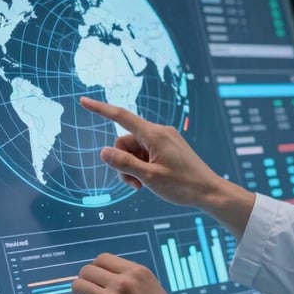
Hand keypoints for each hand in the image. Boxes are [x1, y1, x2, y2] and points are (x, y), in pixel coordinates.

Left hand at [71, 253, 196, 293]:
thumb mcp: (154, 290)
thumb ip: (134, 283)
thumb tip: (115, 283)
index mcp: (137, 272)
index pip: (103, 258)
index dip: (97, 270)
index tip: (100, 283)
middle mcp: (122, 281)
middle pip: (87, 270)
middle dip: (86, 283)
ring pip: (78, 286)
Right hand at [79, 97, 254, 236]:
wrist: (209, 192)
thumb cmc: (182, 185)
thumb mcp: (149, 177)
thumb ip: (124, 164)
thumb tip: (103, 151)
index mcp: (154, 134)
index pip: (121, 117)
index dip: (100, 109)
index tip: (84, 101)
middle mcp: (159, 132)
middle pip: (126, 141)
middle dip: (123, 161)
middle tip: (133, 183)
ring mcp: (165, 139)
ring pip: (135, 149)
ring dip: (132, 167)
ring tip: (142, 185)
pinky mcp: (169, 147)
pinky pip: (146, 152)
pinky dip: (142, 166)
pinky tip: (150, 181)